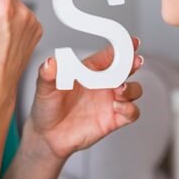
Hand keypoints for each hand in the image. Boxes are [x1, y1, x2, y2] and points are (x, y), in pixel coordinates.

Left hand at [24, 38, 144, 159]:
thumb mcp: (44, 88)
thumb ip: (47, 75)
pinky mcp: (113, 119)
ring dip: (131, 88)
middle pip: (126, 69)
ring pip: (134, 90)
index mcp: (89, 71)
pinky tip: (118, 107)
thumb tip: (50, 62)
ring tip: (119, 89)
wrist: (48, 136)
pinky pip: (132, 112)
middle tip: (133, 62)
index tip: (130, 42)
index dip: (122, 47)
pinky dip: (130, 109)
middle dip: (133, 64)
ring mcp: (109, 101)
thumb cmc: (47, 108)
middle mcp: (102, 84)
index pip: (109, 55)